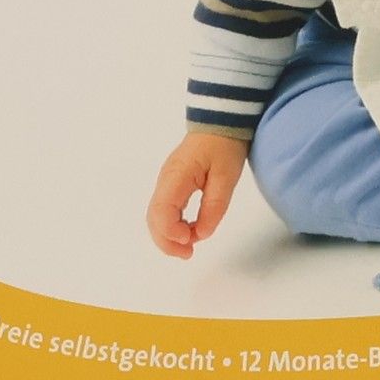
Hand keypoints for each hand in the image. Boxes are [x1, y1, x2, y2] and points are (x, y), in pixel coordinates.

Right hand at [147, 131, 249, 259]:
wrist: (220, 124)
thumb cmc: (224, 147)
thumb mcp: (226, 177)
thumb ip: (214, 205)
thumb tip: (202, 234)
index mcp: (176, 176)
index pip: (161, 210)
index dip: (171, 232)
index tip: (191, 240)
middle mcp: (165, 181)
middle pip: (153, 218)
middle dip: (166, 241)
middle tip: (188, 255)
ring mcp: (166, 183)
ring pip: (156, 217)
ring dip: (168, 236)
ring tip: (189, 249)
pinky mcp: (172, 186)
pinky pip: (165, 211)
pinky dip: (173, 226)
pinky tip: (189, 233)